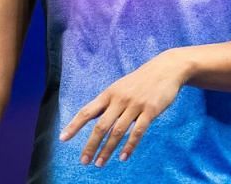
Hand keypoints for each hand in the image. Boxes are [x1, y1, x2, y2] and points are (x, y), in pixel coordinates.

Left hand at [58, 50, 188, 166]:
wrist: (167, 68)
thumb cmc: (141, 80)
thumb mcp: (121, 87)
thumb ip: (107, 102)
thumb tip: (90, 118)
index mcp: (109, 94)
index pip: (87, 111)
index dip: (74, 125)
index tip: (63, 139)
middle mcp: (120, 99)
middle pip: (101, 126)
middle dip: (91, 145)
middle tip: (84, 161)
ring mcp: (135, 105)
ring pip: (118, 132)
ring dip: (107, 150)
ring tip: (100, 163)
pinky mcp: (151, 110)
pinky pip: (138, 131)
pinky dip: (129, 146)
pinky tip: (123, 157)